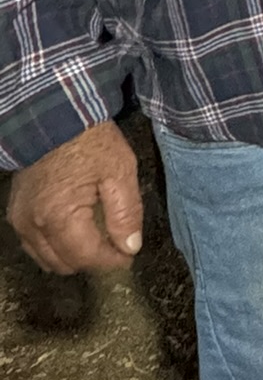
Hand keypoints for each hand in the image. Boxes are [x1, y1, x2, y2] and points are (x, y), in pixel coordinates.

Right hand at [7, 121, 142, 273]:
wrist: (55, 115)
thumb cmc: (91, 141)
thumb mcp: (120, 172)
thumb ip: (126, 213)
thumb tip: (131, 247)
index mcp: (59, 217)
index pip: (86, 258)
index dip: (111, 262)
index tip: (129, 256)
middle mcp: (33, 225)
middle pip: (64, 264)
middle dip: (92, 261)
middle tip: (115, 247)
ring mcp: (20, 219)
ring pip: (46, 259)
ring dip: (71, 256)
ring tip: (97, 239)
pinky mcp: (15, 211)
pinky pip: (33, 244)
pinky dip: (54, 246)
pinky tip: (74, 231)